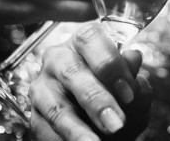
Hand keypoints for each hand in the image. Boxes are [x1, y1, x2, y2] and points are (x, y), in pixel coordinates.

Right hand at [29, 21, 151, 140]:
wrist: (102, 127)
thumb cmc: (118, 99)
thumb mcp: (133, 93)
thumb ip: (135, 81)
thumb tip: (133, 58)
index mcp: (85, 42)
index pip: (90, 39)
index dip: (110, 65)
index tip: (129, 93)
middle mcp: (59, 58)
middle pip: (72, 73)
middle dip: (96, 100)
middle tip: (117, 124)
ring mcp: (43, 87)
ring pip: (57, 107)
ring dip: (77, 129)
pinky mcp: (35, 115)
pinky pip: (46, 129)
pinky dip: (65, 140)